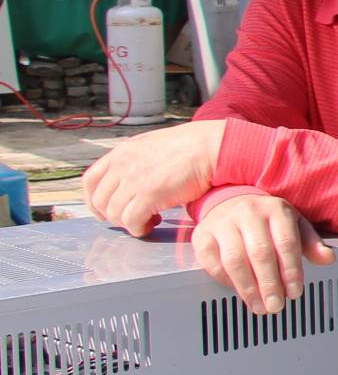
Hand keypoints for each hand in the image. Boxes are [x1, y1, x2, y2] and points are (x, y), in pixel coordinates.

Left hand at [81, 120, 225, 235]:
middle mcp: (122, 165)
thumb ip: (136, 160)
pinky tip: (151, 225)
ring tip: (147, 222)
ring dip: (128, 223)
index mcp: (121, 152)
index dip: (93, 200)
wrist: (211, 146)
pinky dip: (138, 228)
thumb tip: (131, 179)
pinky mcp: (149, 194)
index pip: (89, 181)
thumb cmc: (191, 147)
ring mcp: (134, 180)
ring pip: (114, 213)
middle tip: (131, 219)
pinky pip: (131, 220)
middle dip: (112, 215)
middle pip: (100, 200)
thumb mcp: (153, 146)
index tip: (103, 211)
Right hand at [189, 193, 333, 313]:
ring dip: (247, 288)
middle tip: (276, 305)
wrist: (229, 202)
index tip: (295, 293)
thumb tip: (328, 258)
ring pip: (234, 260)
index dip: (291, 271)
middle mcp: (248, 213)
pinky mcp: (202, 235)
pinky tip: (238, 291)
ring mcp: (222, 223)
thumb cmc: (267, 219)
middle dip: (269, 284)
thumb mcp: (294, 224)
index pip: (286, 242)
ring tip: (259, 306)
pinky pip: (212, 263)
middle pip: (260, 253)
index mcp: (276, 209)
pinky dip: (225, 281)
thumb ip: (311, 243)